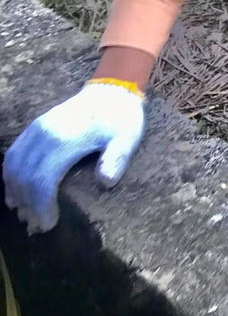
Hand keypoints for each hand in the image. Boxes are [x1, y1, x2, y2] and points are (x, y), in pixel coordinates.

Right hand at [3, 81, 145, 233]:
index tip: (50, 224)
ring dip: (15, 192)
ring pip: (12, 166)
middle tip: (37, 225)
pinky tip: (16, 192)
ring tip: (25, 213)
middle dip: (27, 205)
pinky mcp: (33, 128)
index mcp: (65, 140)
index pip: (42, 181)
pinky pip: (13, 154)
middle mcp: (44, 135)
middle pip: (23, 177)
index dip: (42, 206)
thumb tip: (106, 181)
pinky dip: (10, 176)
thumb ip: (117, 158)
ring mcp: (36, 130)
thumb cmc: (121, 118)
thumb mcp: (128, 137)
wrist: (111, 90)